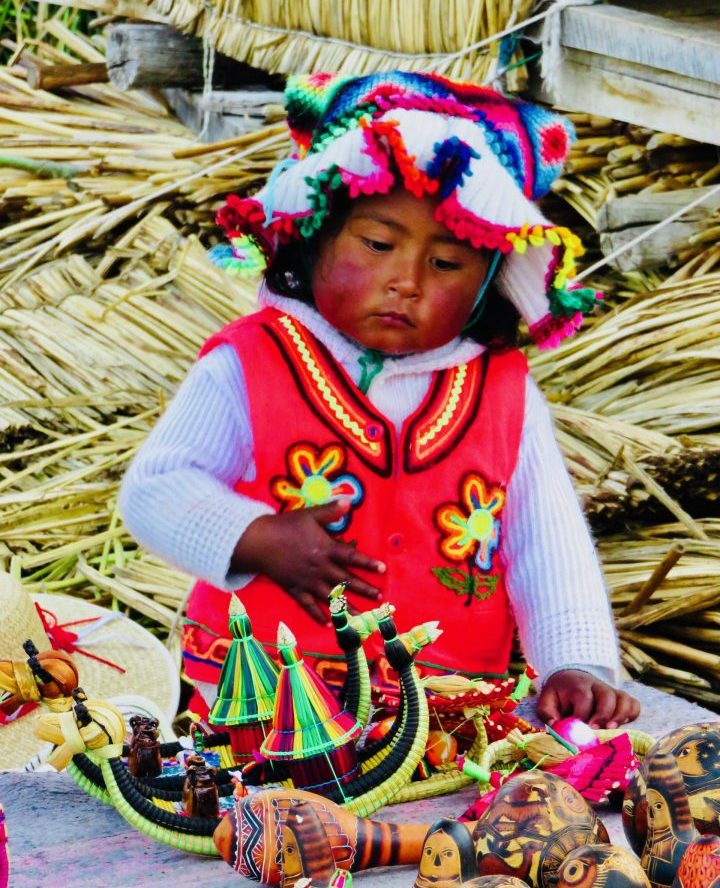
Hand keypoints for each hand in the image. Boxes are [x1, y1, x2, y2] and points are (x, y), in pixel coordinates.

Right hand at [231, 499, 384, 624]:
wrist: (259, 542)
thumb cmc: (285, 526)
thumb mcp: (310, 515)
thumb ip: (330, 511)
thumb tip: (350, 501)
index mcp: (326, 549)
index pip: (352, 557)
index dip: (368, 563)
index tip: (382, 569)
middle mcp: (320, 568)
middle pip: (346, 581)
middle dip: (364, 590)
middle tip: (379, 598)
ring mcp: (308, 582)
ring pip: (332, 598)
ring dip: (347, 607)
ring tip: (362, 617)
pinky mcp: (295, 590)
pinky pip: (308, 606)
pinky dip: (318, 615)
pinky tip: (327, 624)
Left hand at [536, 669, 640, 728]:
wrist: (570, 679)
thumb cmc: (559, 695)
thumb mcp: (546, 701)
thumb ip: (546, 713)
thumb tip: (555, 726)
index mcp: (577, 685)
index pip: (584, 698)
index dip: (582, 715)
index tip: (578, 729)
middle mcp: (596, 686)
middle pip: (607, 695)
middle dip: (603, 714)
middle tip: (596, 730)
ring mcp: (610, 691)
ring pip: (623, 699)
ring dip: (620, 715)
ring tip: (612, 730)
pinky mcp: (620, 699)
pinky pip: (633, 704)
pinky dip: (632, 714)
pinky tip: (624, 725)